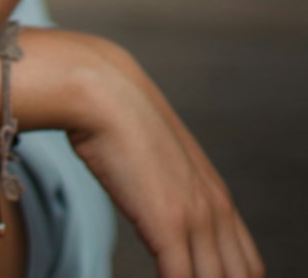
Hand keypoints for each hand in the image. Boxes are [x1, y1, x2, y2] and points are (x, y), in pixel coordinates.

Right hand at [70, 40, 264, 277]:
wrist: (101, 92)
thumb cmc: (118, 122)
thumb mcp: (158, 161)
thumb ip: (170, 188)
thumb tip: (155, 206)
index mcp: (217, 197)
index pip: (249, 267)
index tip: (196, 273)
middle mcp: (216, 209)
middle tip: (178, 272)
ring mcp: (196, 218)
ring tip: (164, 273)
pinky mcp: (169, 225)